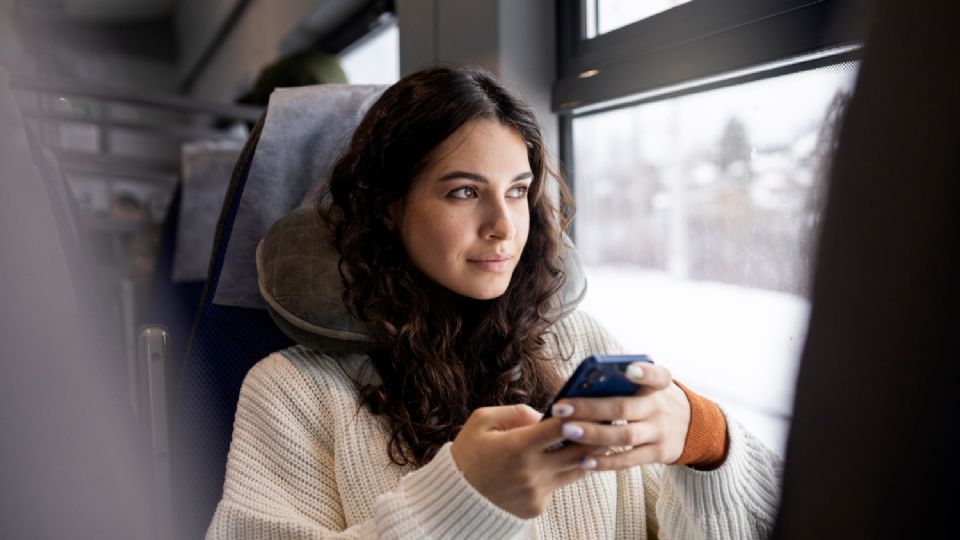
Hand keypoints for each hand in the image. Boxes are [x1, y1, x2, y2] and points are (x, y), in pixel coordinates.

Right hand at [450, 404, 606, 517]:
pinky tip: (566, 460)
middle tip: (610, 422)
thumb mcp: (482, 421)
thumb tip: (545, 413)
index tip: (595, 406)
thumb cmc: (468, 453)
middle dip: (596, 436)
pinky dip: (563, 472)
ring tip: (600, 438)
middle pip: (579, 451)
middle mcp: (531, 472)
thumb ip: (516, 411)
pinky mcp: (537, 507)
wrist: (455, 498)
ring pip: (576, 470)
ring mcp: (536, 492)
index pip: (562, 427)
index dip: (582, 415)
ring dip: (588, 454)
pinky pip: (559, 486)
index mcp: (517, 446)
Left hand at [550, 362, 690, 468]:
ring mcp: (660, 432)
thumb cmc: (655, 400)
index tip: (628, 369)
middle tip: (560, 407)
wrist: (693, 427)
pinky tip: (584, 460)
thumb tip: (579, 385)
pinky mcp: (658, 453)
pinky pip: (629, 460)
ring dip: (593, 434)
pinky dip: (606, 462)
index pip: (657, 375)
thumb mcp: (651, 386)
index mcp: (658, 384)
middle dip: (590, 408)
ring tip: (567, 431)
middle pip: (624, 407)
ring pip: (625, 435)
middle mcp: (659, 407)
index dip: (644, 372)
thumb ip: (624, 383)